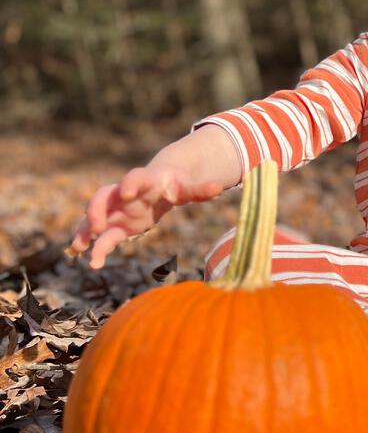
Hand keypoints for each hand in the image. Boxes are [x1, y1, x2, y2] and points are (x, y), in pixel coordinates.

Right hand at [69, 166, 223, 268]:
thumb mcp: (189, 188)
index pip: (134, 177)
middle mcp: (125, 194)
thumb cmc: (175, 186)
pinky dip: (87, 242)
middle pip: (104, 195)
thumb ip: (201, 189)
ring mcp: (116, 208)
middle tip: (97, 226)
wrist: (159, 185)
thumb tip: (221, 187)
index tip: (127, 193)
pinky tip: (81, 256)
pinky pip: (98, 234)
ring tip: (80, 248)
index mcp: (145, 181)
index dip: (130, 183)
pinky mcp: (115, 224)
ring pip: (95, 215)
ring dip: (85, 229)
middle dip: (96, 209)